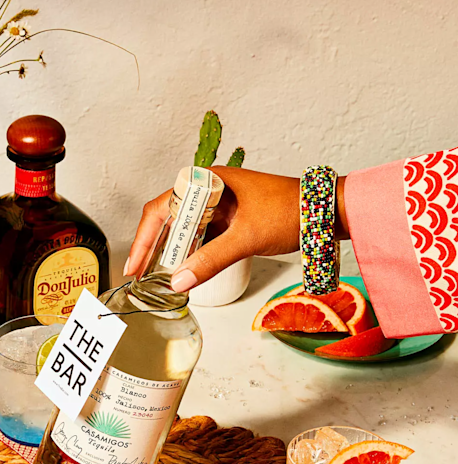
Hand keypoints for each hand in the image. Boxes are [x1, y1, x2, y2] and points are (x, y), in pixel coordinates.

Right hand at [124, 168, 348, 291]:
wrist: (328, 212)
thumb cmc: (293, 212)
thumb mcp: (246, 238)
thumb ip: (210, 261)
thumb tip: (178, 283)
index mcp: (210, 181)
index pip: (162, 208)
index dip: (144, 238)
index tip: (136, 265)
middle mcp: (211, 190)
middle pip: (168, 218)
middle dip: (153, 247)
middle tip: (142, 276)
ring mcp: (221, 205)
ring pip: (184, 229)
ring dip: (171, 253)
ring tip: (159, 277)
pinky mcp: (231, 219)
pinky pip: (201, 237)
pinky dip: (190, 254)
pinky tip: (185, 271)